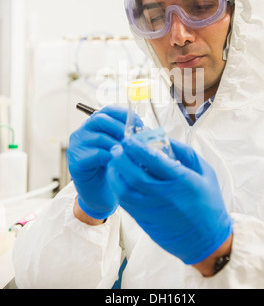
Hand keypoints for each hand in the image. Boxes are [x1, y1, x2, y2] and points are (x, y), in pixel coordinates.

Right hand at [67, 105, 141, 219]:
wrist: (99, 196)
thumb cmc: (112, 169)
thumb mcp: (120, 148)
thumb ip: (126, 137)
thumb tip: (146, 130)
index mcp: (94, 125)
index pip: (107, 110)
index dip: (123, 114)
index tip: (138, 123)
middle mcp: (82, 132)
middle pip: (100, 119)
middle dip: (121, 128)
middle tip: (134, 140)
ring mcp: (76, 146)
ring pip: (99, 137)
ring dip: (118, 145)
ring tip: (130, 153)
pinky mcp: (76, 161)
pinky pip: (96, 154)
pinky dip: (111, 157)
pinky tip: (119, 163)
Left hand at [108, 137, 232, 264]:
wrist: (208, 242)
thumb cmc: (209, 204)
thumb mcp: (206, 173)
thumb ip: (186, 153)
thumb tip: (165, 138)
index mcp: (183, 181)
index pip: (153, 160)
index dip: (137, 147)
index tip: (129, 138)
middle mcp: (165, 196)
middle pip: (134, 175)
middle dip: (121, 158)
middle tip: (117, 147)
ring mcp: (153, 210)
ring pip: (124, 190)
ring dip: (115, 173)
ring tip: (114, 161)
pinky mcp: (145, 221)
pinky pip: (125, 203)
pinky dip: (117, 187)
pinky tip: (117, 178)